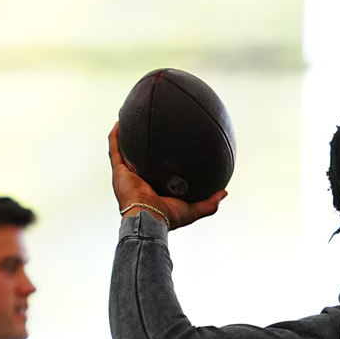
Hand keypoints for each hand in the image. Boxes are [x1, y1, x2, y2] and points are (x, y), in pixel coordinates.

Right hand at [109, 124, 226, 229]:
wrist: (149, 218)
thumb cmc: (167, 217)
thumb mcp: (192, 209)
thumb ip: (209, 203)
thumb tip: (224, 192)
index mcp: (152, 188)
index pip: (155, 171)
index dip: (159, 159)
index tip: (167, 146)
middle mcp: (138, 180)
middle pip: (138, 158)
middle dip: (140, 145)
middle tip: (148, 128)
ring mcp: (126, 175)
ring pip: (123, 151)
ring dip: (124, 137)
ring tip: (128, 120)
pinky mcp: (118, 172)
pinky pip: (115, 150)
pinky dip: (115, 137)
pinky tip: (119, 123)